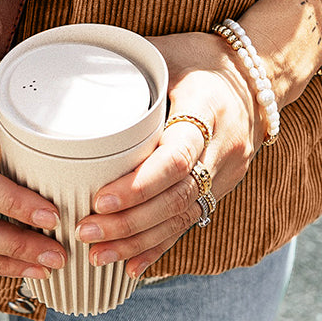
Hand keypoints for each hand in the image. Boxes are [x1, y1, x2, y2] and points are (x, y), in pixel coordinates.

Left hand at [75, 32, 264, 278]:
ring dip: (139, 241)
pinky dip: (159, 246)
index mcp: (207, 107)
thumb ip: (124, 70)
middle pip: (177, 196)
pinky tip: (132, 267)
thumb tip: (64, 78)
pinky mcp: (223, 187)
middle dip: (130, 222)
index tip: (99, 200)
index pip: (176, 157)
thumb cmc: (199, 57)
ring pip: (184, 216)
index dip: (138, 185)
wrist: (257, 74)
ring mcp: (227, 171)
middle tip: (85, 232)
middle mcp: (223, 145)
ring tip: (98, 255)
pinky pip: (191, 221)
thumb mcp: (166, 53)